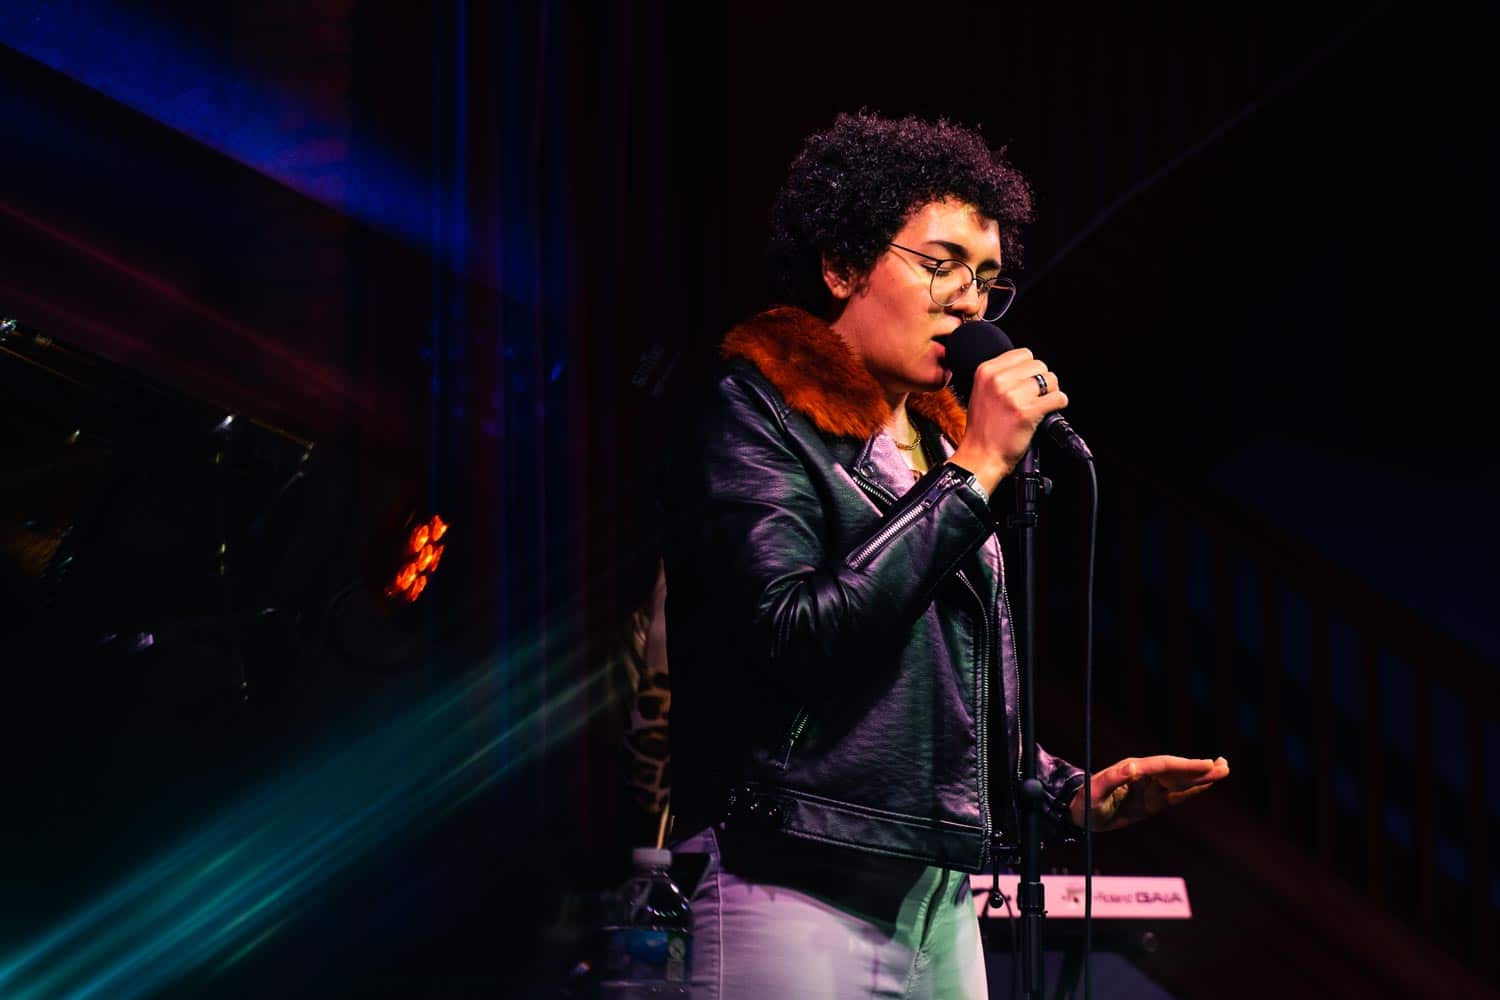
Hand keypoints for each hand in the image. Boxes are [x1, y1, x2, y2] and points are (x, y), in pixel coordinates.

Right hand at [946, 348, 1067, 494]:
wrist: (980, 457)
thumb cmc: (982, 429)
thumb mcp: (981, 392)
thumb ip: (1000, 376)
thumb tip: (1026, 369)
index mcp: (986, 371)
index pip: (1023, 354)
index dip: (1030, 369)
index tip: (1028, 382)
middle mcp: (998, 380)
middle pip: (1039, 365)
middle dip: (1041, 380)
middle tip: (1036, 395)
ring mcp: (1013, 395)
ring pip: (1051, 380)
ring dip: (1051, 392)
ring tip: (1041, 403)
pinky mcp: (1028, 412)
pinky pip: (1057, 398)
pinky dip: (1058, 404)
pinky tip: (1049, 411)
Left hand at [1068, 755, 1229, 831]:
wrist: (1079, 813)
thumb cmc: (1084, 803)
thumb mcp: (1095, 793)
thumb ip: (1112, 780)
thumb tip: (1131, 767)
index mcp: (1132, 770)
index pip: (1164, 766)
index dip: (1185, 766)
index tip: (1205, 765)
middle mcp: (1144, 776)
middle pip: (1177, 770)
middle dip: (1200, 768)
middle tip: (1224, 764)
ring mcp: (1149, 787)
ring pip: (1180, 781)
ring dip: (1201, 776)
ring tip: (1223, 770)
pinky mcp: (1151, 801)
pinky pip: (1175, 794)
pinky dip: (1192, 789)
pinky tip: (1206, 785)